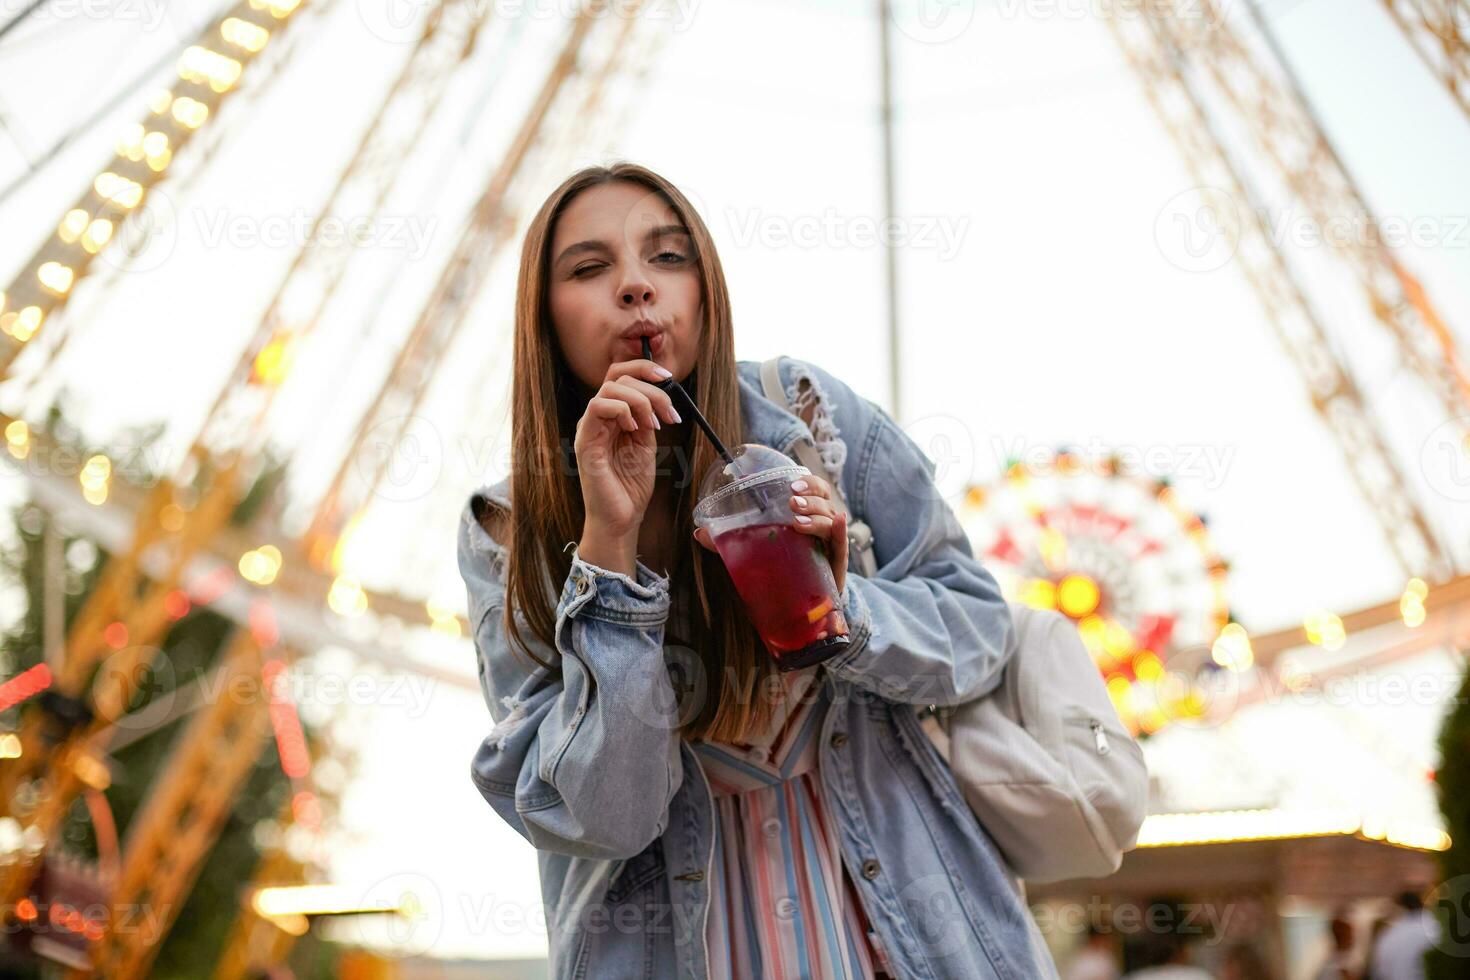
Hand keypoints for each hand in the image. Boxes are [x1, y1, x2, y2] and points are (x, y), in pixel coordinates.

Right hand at [574, 358, 681, 536]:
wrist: (621, 518)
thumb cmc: (631, 486)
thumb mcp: (646, 445)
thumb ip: (648, 419)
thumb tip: (659, 397)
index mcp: (612, 416)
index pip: (622, 377)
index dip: (645, 369)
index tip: (670, 379)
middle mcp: (598, 418)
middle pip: (617, 376)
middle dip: (650, 387)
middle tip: (669, 412)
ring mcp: (590, 427)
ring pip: (610, 388)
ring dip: (640, 401)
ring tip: (654, 426)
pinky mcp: (585, 440)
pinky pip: (598, 406)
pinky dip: (622, 411)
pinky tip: (635, 429)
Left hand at [694, 472, 848, 592]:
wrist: (807, 605)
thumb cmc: (785, 567)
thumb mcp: (762, 551)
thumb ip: (734, 541)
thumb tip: (700, 534)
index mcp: (808, 516)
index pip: (816, 490)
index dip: (807, 483)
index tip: (790, 484)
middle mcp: (823, 526)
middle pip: (824, 501)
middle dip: (809, 498)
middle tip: (791, 503)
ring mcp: (831, 545)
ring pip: (829, 522)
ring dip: (816, 516)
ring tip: (797, 521)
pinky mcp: (836, 565)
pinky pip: (842, 545)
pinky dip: (842, 532)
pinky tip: (839, 522)